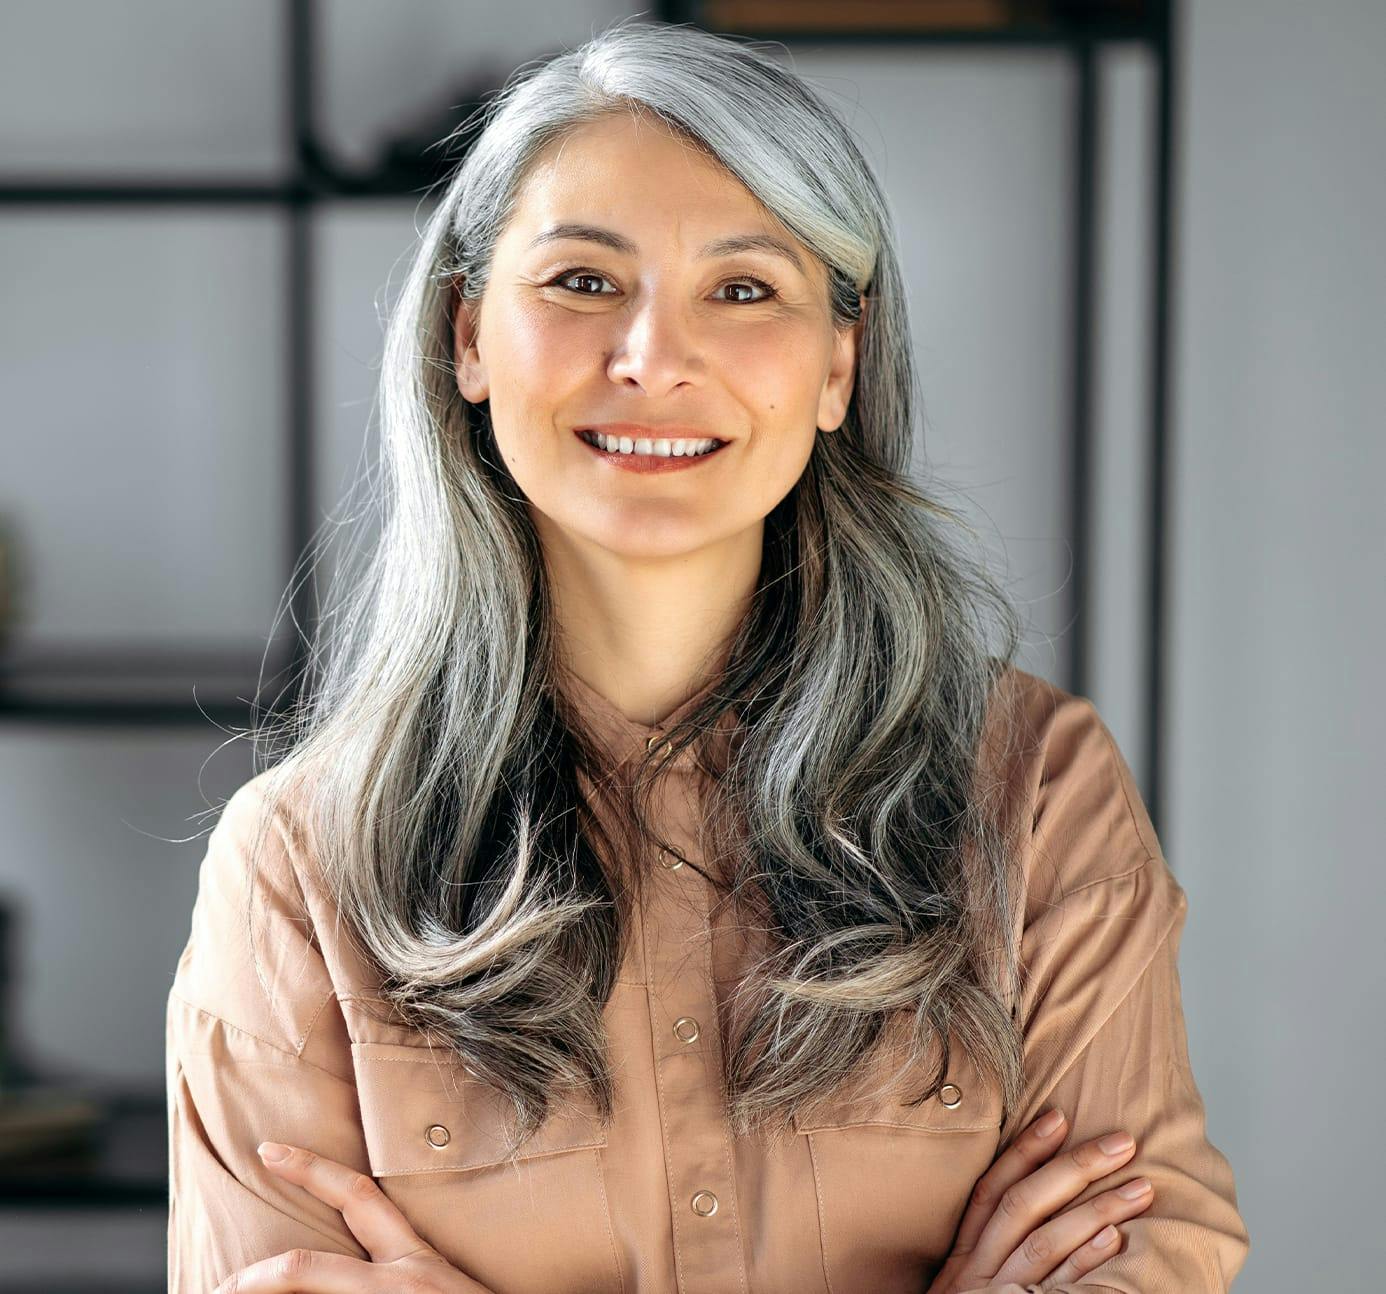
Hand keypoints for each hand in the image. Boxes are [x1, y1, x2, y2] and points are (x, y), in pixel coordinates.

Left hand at [210, 1141, 495, 1292]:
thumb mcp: (442, 1284)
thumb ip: (399, 1268)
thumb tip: (355, 1266)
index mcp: (414, 1260)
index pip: (358, 1196)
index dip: (310, 1170)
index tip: (268, 1150)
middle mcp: (398, 1282)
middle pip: (306, 1270)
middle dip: (254, 1277)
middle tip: (218, 1286)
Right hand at [924, 1110, 1155, 1293]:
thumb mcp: (962, 1291)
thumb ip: (988, 1252)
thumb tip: (1037, 1202)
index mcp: (963, 1259)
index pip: (993, 1191)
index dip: (1024, 1152)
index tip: (1059, 1117)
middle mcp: (978, 1274)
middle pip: (1025, 1208)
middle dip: (1074, 1169)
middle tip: (1122, 1142)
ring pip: (1048, 1245)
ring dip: (1097, 1211)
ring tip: (1141, 1188)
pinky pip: (1060, 1292)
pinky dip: (1087, 1264)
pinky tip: (1116, 1242)